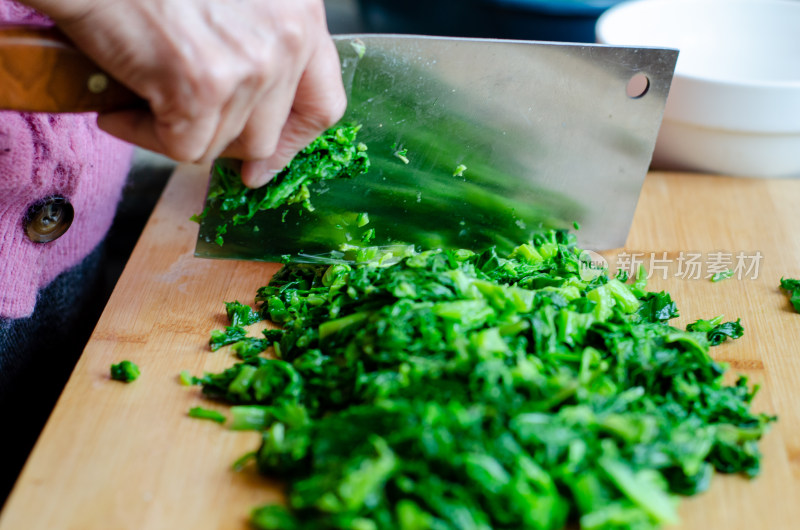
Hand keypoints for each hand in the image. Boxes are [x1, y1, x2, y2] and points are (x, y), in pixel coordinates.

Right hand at [22, 0, 345, 186]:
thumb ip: (262, 48)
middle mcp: (288, 39)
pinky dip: (146, 136)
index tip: (269, 159)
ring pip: (224, 144)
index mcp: (301, 13)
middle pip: (267, 134)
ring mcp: (251, 66)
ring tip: (144, 99)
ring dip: (178, 132)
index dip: (294, 141)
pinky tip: (122, 111)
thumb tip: (258, 126)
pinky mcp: (205, 88)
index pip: (324, 103)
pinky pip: (186, 149)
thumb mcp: (237, 4)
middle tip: (186, 126)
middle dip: (223, 140)